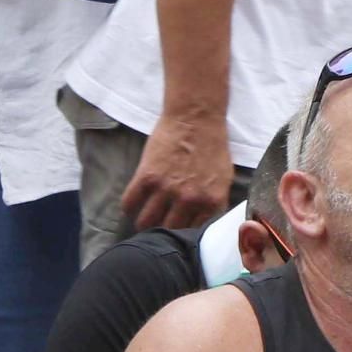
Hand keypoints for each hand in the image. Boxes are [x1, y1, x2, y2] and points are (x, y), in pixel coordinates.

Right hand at [122, 113, 236, 232]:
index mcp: (212, 200)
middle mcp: (189, 199)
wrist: (196, 118)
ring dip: (142, 223)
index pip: (193, 232)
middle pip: (168, 230)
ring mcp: (167, 189)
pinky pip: (129, 203)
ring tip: (142, 221)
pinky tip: (132, 205)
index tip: (175, 234)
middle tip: (155, 230)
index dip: (182, 233)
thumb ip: (214, 201)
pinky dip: (128, 207)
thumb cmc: (212, 145)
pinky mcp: (146, 176)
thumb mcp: (224, 177)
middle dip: (161, 231)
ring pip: (145, 222)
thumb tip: (204, 222)